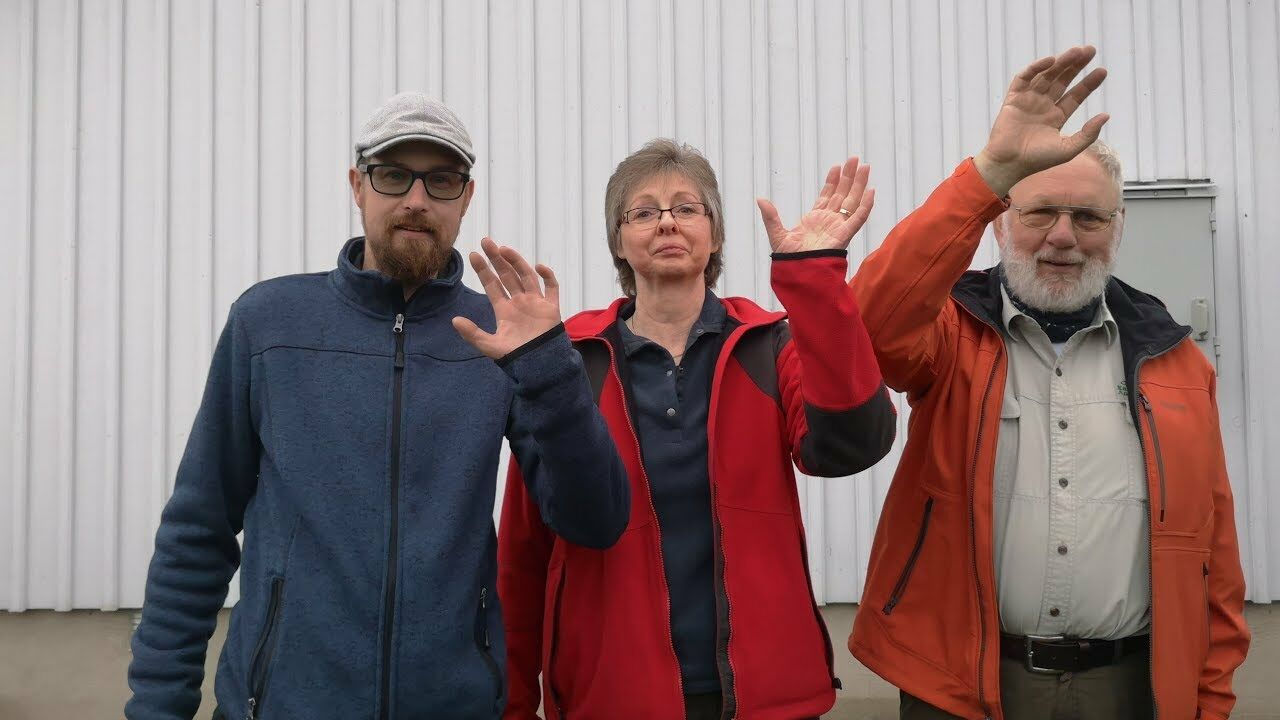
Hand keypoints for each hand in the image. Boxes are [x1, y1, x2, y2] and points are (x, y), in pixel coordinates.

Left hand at [453, 237, 561, 359]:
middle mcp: (519, 302)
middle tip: (486, 241)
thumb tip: (454, 320)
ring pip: (526, 276)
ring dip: (516, 262)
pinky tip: (538, 267)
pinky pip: (552, 288)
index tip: (474, 255)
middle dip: (497, 259)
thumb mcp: (489, 346)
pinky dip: (548, 276)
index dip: (483, 270)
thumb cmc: (516, 357)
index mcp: (504, 310)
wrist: (539, 366)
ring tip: (504, 249)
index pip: (492, 285)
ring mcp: (536, 303)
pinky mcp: (551, 307)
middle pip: (507, 275)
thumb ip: (472, 334)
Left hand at [757, 156, 873, 253]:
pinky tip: (871, 192)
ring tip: (865, 167)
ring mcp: (839, 227)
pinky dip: (866, 206)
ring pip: (852, 201)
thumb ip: (771, 217)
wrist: (798, 274)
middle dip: (849, 177)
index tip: (836, 167)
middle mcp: (830, 221)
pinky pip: (858, 219)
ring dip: (859, 185)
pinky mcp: (845, 235)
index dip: (832, 181)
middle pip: (843, 194)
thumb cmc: (790, 260)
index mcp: (816, 219)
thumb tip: (760, 200)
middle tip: (855, 159)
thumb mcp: (777, 234)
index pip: (828, 196)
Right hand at [975, 45, 1109, 195]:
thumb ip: (1088, 134)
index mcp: (1057, 117)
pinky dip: (1035, 68)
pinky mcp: (1013, 99)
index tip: (1102, 71)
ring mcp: (1028, 101)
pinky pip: (1023, 79)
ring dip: (1060, 63)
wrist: (1009, 164)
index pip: (1076, 95)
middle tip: (1090, 50)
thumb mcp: (1068, 149)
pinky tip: (1050, 61)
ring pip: (1046, 76)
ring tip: (1076, 51)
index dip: (1089, 83)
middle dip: (1076, 65)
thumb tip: (1106, 115)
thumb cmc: (1037, 160)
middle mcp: (1043, 106)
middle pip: (1062, 80)